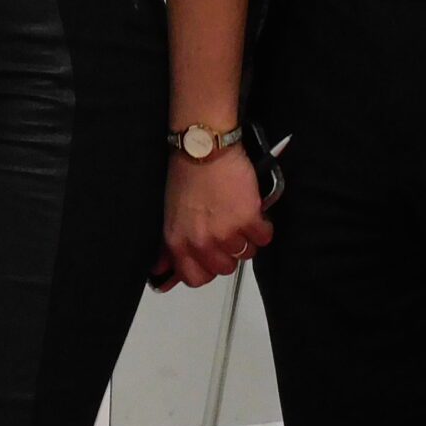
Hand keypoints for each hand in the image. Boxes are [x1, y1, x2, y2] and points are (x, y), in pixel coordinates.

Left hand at [155, 146, 274, 290]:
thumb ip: (169, 248)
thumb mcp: (169, 215)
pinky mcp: (248, 219)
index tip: (211, 257)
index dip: (207, 268)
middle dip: (228, 251)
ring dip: (246, 237)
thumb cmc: (186, 173)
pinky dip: (262, 226)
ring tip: (239, 215)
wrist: (204, 146)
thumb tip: (161, 272)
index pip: (195, 279)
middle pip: (225, 268)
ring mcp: (226, 233)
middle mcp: (201, 242)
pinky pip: (263, 237)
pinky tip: (254, 211)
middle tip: (226, 229)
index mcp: (178, 242)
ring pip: (246, 253)